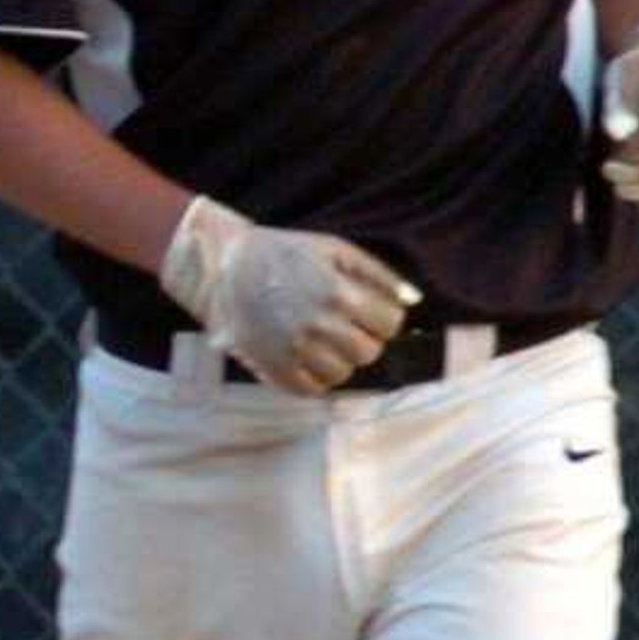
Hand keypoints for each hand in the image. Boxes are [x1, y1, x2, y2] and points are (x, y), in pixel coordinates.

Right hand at [157, 193, 416, 394]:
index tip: (367, 311)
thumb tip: (413, 301)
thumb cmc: (284, 253)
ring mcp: (293, 350)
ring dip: (340, 360)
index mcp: (338, 294)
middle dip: (363, 339)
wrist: (225, 266)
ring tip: (324, 342)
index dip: (383, 317)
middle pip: (369, 352)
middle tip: (343, 326)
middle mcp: (318, 325)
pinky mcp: (273, 367)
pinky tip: (307, 358)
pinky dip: (316, 378)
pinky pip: (312, 389)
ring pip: (343, 374)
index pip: (390, 323)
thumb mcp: (335, 249)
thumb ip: (379, 274)